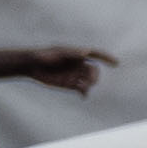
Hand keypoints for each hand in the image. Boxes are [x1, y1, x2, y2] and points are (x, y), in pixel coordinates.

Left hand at [0, 43, 116, 88]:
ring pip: (89, 81)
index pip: (96, 54)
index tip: (116, 63)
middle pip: (94, 70)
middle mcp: (78, 64)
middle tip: (89, 81)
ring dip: (89, 85)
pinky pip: (82, 90)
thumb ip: (71, 53)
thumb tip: (86, 52)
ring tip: (82, 88)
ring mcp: (75, 75)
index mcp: (77, 54)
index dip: (107, 58)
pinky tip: (83, 95)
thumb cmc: (42, 55)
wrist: (30, 66)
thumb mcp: (56, 53)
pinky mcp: (70, 84)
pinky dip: (85, 93)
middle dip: (94, 76)